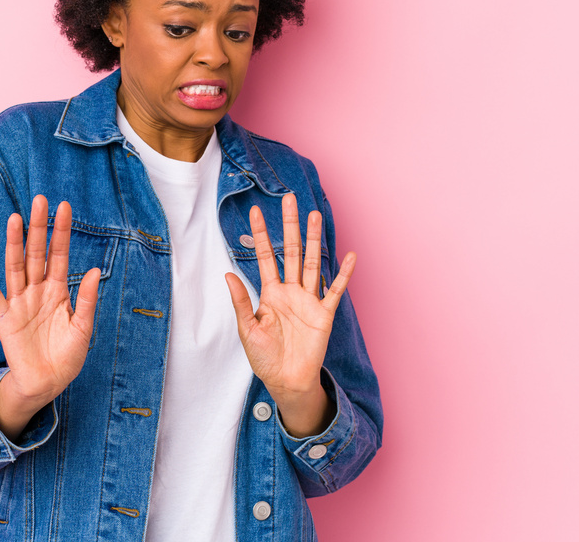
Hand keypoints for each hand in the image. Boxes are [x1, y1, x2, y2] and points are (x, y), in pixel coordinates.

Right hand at [0, 195, 100, 408]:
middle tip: (39, 200)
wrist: (48, 384)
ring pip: (16, 267)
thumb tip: (96, 270)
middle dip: (39, 228)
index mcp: (59, 291)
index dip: (61, 232)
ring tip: (15, 219)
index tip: (63, 207)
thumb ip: (87, 299)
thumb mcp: (83, 327)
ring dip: (15, 243)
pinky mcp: (5, 318)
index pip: (59, 255)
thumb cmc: (67, 356)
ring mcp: (20, 302)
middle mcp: (38, 291)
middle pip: (36, 253)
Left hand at [224, 193, 355, 403]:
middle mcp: (290, 291)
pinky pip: (335, 290)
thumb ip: (241, 301)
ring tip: (315, 216)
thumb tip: (227, 273)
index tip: (255, 212)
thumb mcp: (247, 329)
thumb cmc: (264, 357)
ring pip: (313, 263)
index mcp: (270, 293)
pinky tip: (350, 256)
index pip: (265, 256)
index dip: (261, 235)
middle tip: (290, 199)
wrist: (286, 381)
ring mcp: (308, 301)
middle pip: (292, 251)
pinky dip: (344, 274)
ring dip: (315, 239)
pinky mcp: (324, 314)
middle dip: (290, 225)